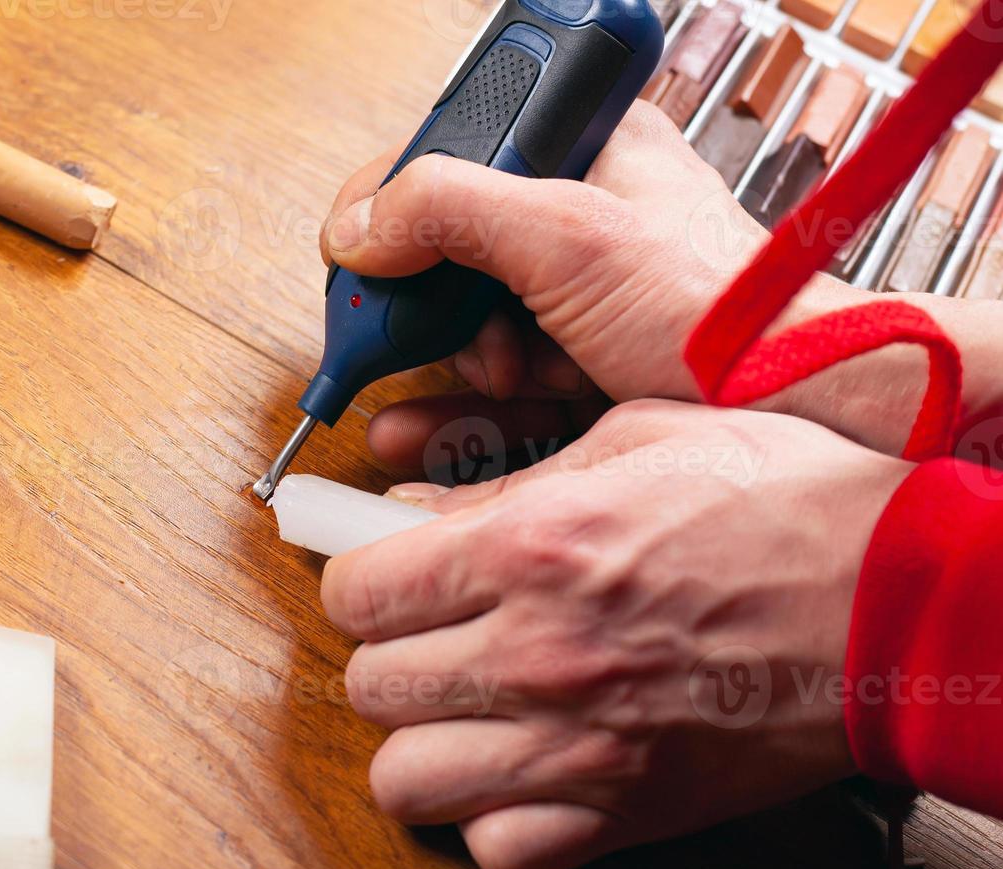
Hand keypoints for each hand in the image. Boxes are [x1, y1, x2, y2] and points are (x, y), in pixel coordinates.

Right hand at [320, 102, 936, 461]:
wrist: (801, 411)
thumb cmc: (722, 315)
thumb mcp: (573, 238)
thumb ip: (452, 211)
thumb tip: (356, 227)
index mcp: (582, 148)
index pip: (446, 157)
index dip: (390, 211)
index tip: (360, 265)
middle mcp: (574, 218)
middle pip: (445, 250)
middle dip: (422, 305)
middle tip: (397, 335)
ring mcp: (575, 296)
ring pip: (464, 322)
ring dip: (438, 361)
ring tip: (448, 381)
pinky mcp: (578, 364)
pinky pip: (492, 381)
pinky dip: (452, 407)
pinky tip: (411, 430)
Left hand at [320, 400, 911, 868]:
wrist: (909, 599)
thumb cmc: (791, 506)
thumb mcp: (636, 443)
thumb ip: (505, 482)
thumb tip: (412, 510)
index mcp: (531, 547)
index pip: (357, 593)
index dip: (360, 582)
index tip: (381, 579)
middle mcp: (538, 652)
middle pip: (370, 687)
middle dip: (387, 657)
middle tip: (428, 637)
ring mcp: (577, 744)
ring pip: (406, 781)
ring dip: (421, 745)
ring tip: (460, 711)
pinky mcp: (625, 811)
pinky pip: (500, 850)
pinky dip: (495, 819)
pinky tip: (523, 772)